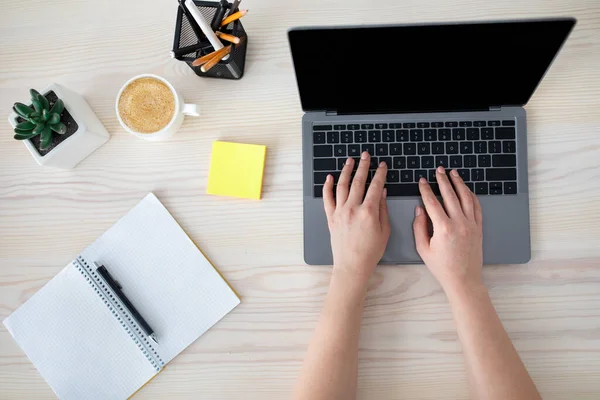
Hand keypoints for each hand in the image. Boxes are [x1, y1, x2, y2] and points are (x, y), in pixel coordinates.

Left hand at [323, 152, 390, 283]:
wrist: (352, 265)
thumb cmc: (371, 251)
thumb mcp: (384, 230)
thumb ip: (382, 209)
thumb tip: (381, 191)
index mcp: (368, 211)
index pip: (375, 186)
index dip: (379, 174)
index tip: (382, 165)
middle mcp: (352, 208)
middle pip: (358, 182)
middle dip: (363, 166)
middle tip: (366, 155)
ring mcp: (340, 212)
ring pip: (342, 186)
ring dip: (346, 171)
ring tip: (350, 161)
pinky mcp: (331, 217)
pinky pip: (327, 198)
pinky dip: (327, 186)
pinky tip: (329, 177)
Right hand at [413, 167, 483, 294]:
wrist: (463, 279)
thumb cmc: (441, 267)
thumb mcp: (423, 249)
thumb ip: (419, 227)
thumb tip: (419, 209)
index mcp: (443, 228)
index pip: (432, 202)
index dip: (425, 190)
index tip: (422, 181)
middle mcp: (459, 223)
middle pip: (450, 195)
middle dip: (443, 180)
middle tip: (439, 170)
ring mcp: (471, 225)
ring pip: (466, 198)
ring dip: (459, 184)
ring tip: (454, 173)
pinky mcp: (478, 228)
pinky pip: (476, 207)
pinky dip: (471, 196)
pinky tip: (467, 189)